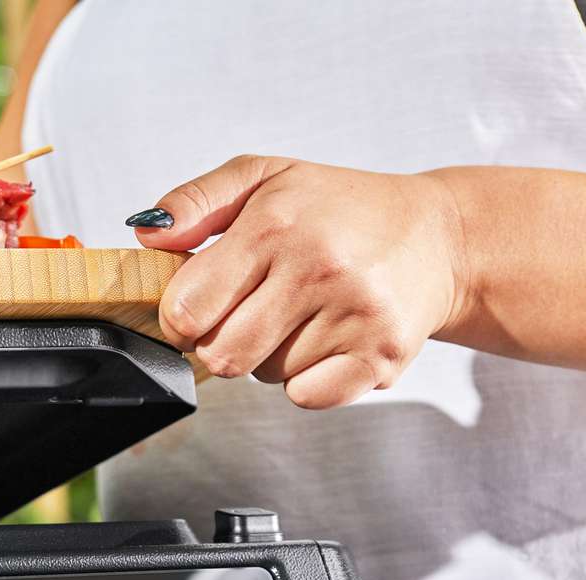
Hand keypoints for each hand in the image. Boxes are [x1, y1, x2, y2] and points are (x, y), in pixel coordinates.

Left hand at [129, 156, 468, 407]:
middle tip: (250, 312)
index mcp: (276, 224)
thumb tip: (146, 234)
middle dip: (221, 340)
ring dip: (268, 356)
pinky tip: (325, 341)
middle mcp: (318, 268)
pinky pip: (305, 396)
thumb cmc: (338, 208)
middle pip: (220, 354)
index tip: (201, 305)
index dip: (182, 316)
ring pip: (262, 376)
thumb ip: (195, 202)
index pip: (187, 308)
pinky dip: (305, 380)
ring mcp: (355, 314)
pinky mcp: (382, 355)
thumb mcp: (263, 178)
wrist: (440, 237)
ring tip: (300, 315)